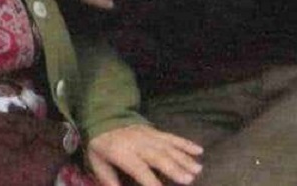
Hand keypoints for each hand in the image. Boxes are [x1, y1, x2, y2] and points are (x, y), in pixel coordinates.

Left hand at [87, 124, 203, 185]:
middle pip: (159, 156)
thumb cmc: (102, 146)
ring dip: (184, 158)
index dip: (151, 181)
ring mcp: (149, 136)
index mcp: (122, 153)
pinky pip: (173, 137)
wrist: (105, 117)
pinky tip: (199, 150)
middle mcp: (139, 143)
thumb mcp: (97, 162)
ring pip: (169, 147)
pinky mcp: (156, 131)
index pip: (139, 169)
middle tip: (189, 180)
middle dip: (174, 168)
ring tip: (197, 170)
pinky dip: (186, 143)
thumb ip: (108, 178)